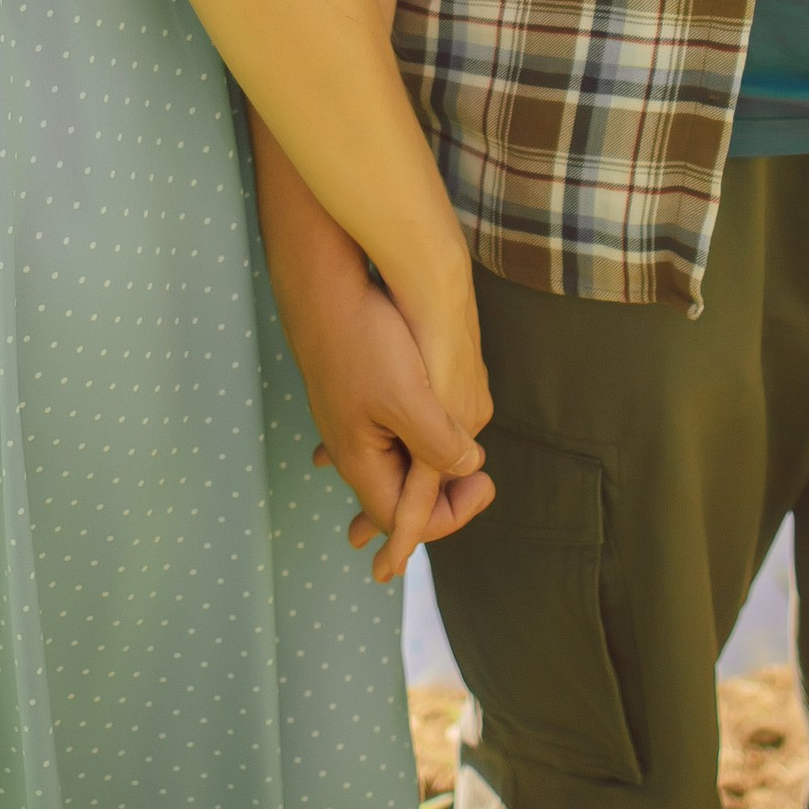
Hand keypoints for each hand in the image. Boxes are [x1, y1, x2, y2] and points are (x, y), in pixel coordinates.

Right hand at [272, 234, 492, 584]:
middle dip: (442, 495)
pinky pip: (387, 437)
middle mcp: (352, 451)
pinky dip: (411, 447)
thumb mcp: (408, 398)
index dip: (451, 514)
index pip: (405, 521)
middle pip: (401, 497)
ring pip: (397, 465)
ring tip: (465, 467)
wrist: (322, 287)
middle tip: (482, 477)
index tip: (486, 482)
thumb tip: (471, 466)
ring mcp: (350, 426)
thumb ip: (439, 443)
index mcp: (361, 461)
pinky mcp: (355, 400)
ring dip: (430, 471)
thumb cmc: (363, 339)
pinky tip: (423, 437)